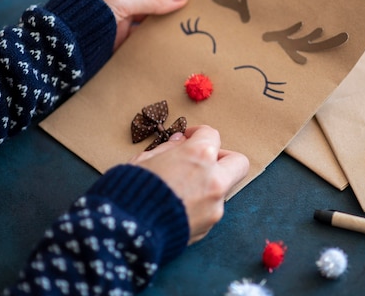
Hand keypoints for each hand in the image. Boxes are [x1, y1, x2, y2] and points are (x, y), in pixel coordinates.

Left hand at [72, 0, 193, 49]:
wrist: (63, 51)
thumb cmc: (84, 17)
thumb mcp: (119, 1)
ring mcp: (122, 7)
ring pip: (155, 2)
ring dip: (173, 5)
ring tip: (197, 7)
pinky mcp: (124, 28)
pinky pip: (149, 22)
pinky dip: (163, 23)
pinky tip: (180, 25)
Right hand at [130, 125, 248, 243]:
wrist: (126, 231)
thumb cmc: (132, 190)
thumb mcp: (146, 159)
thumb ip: (169, 148)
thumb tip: (181, 141)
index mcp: (199, 155)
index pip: (212, 135)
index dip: (198, 133)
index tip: (189, 138)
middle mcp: (214, 179)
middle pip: (238, 162)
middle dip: (223, 159)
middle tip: (203, 162)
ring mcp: (215, 205)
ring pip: (223, 188)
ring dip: (208, 184)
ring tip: (181, 188)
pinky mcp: (209, 225)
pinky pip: (210, 209)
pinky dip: (200, 205)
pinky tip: (177, 206)